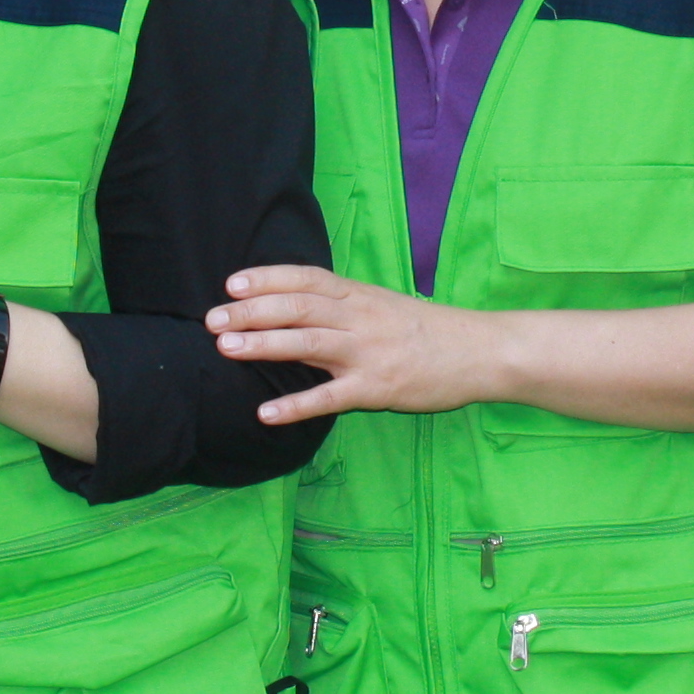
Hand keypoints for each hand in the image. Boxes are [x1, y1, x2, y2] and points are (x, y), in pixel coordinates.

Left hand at [209, 265, 488, 425]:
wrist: (481, 352)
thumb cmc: (428, 332)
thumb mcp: (383, 308)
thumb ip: (342, 309)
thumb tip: (292, 310)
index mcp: (361, 295)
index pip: (307, 278)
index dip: (268, 278)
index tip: (232, 283)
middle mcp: (361, 318)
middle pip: (299, 307)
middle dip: (251, 311)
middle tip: (213, 319)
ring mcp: (369, 353)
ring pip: (309, 343)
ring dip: (263, 345)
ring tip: (226, 349)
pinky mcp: (378, 389)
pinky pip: (330, 397)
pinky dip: (296, 406)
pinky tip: (266, 414)